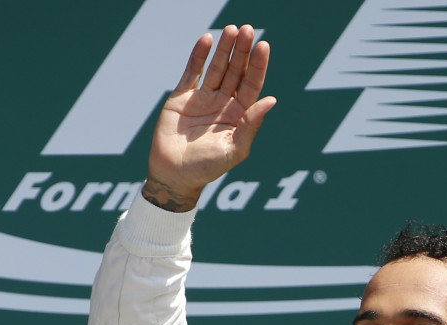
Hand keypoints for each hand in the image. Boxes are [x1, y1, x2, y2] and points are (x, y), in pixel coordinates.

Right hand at [143, 25, 275, 211]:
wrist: (175, 175)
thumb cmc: (208, 168)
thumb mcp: (235, 149)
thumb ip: (251, 124)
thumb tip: (271, 100)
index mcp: (240, 115)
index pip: (252, 85)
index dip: (258, 65)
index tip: (263, 45)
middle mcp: (224, 103)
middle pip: (236, 71)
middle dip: (242, 51)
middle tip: (247, 29)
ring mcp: (203, 98)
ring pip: (217, 68)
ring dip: (224, 49)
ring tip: (231, 29)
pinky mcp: (183, 97)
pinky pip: (192, 72)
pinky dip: (199, 56)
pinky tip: (208, 40)